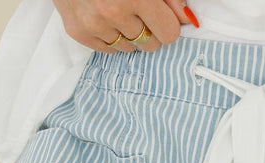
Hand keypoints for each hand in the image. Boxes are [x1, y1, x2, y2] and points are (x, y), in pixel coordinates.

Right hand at [52, 0, 192, 52]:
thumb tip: (186, 19)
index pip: (169, 34)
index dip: (167, 24)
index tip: (161, 15)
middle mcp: (114, 12)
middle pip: (150, 45)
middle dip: (149, 30)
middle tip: (136, 9)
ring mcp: (94, 24)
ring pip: (128, 48)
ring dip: (128, 33)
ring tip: (117, 9)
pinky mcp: (78, 31)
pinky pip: (107, 50)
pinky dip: (109, 36)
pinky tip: (103, 16)